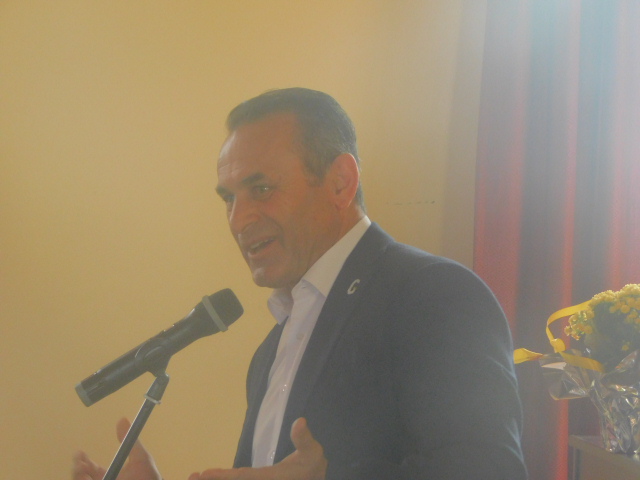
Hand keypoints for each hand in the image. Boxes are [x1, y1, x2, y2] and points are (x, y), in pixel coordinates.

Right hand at [72, 418, 161, 479]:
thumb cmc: (147, 477)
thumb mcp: (140, 458)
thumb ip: (130, 440)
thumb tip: (122, 419)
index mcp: (111, 474)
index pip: (91, 468)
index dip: (82, 461)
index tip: (80, 453)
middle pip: (82, 478)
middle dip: (77, 470)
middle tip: (79, 464)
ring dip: (78, 478)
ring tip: (83, 472)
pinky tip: (86, 479)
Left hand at [190, 418, 326, 479]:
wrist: (315, 479)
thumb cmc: (313, 466)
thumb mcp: (313, 453)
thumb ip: (304, 439)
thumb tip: (299, 421)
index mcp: (271, 478)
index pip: (243, 477)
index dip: (224, 476)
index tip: (205, 474)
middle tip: (192, 477)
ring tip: (194, 477)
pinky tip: (210, 477)